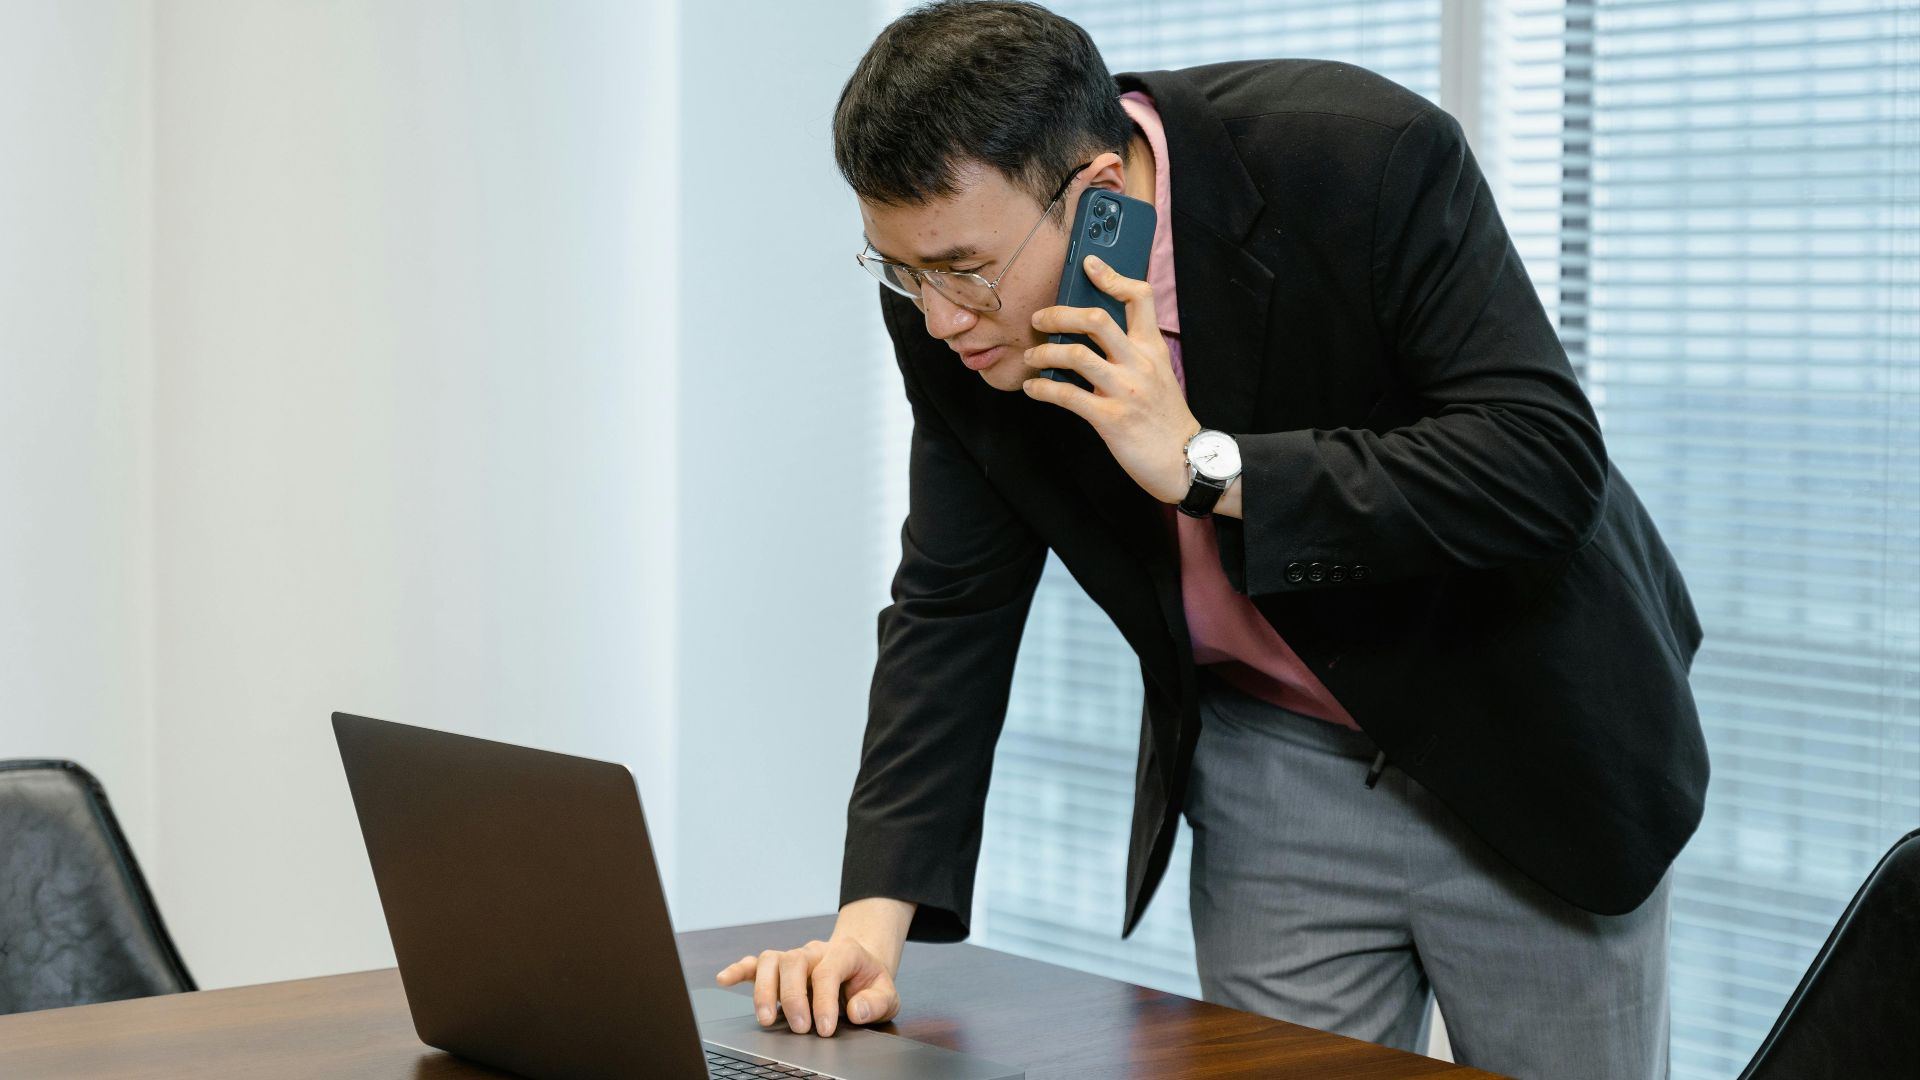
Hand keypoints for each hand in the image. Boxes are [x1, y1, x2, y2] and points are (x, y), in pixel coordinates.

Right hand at [713, 898, 911, 1036]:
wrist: (861, 965)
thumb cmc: (869, 982)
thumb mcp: (887, 994)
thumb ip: (877, 1003)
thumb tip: (856, 1010)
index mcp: (844, 952)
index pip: (827, 971)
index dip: (823, 1001)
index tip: (825, 1029)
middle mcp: (815, 950)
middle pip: (794, 962)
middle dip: (793, 997)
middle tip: (800, 1029)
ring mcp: (795, 957)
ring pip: (771, 960)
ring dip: (764, 989)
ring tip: (766, 1019)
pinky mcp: (780, 967)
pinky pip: (755, 963)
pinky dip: (739, 970)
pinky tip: (725, 979)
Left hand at [1023, 253, 1198, 503]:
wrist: (1184, 460)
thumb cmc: (1165, 418)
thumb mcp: (1158, 374)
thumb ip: (1132, 352)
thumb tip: (1093, 334)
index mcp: (1152, 349)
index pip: (1140, 297)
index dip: (1112, 276)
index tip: (1090, 265)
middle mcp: (1139, 364)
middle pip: (1097, 320)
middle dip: (1060, 314)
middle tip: (1040, 318)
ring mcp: (1125, 390)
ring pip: (1076, 355)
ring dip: (1045, 352)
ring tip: (1032, 355)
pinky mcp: (1110, 418)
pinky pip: (1067, 395)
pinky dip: (1043, 389)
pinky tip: (1033, 388)